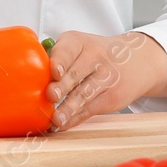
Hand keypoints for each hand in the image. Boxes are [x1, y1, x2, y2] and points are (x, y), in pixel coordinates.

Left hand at [43, 30, 166, 130]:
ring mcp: (106, 78)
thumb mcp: (81, 45)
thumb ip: (58, 57)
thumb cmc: (97, 54)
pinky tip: (63, 124)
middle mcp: (95, 57)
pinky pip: (91, 109)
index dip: (61, 59)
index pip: (69, 49)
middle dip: (63, 85)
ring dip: (69, 108)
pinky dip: (75, 118)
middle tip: (51, 94)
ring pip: (85, 94)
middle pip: (77, 72)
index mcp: (81, 42)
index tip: (54, 71)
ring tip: (57, 118)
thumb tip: (28, 77)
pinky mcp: (112, 97)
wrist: (138, 60)